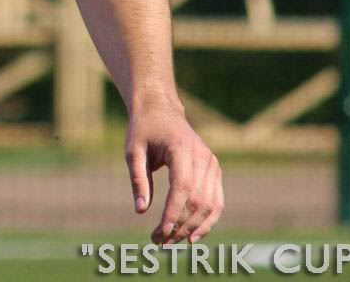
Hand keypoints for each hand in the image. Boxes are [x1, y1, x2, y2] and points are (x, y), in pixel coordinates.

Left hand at [125, 99, 222, 244]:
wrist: (161, 109)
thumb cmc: (144, 130)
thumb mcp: (133, 151)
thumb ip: (138, 179)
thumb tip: (140, 211)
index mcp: (181, 148)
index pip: (182, 187)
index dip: (174, 212)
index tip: (161, 232)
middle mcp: (202, 157)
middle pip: (197, 200)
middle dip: (180, 225)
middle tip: (159, 241)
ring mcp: (212, 163)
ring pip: (210, 205)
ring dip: (193, 227)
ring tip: (172, 241)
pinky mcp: (215, 170)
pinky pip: (216, 201)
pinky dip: (207, 221)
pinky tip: (192, 236)